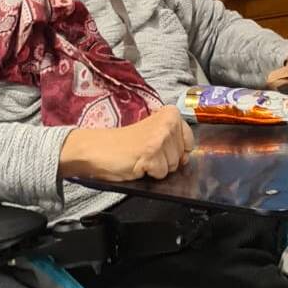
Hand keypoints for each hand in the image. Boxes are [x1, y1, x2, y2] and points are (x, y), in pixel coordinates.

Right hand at [58, 105, 194, 182]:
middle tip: (145, 151)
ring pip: (172, 166)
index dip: (175, 151)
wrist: (97, 149)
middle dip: (165, 159)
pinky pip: (161, 174)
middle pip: (181, 156)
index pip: (190, 142)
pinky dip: (149, 173)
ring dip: (157, 166)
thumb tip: (186, 158)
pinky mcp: (151, 154)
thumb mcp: (154, 133)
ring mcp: (160, 138)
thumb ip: (173, 140)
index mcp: (171, 114)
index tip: (158, 147)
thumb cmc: (124, 143)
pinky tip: (137, 163)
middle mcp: (168, 123)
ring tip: (141, 156)